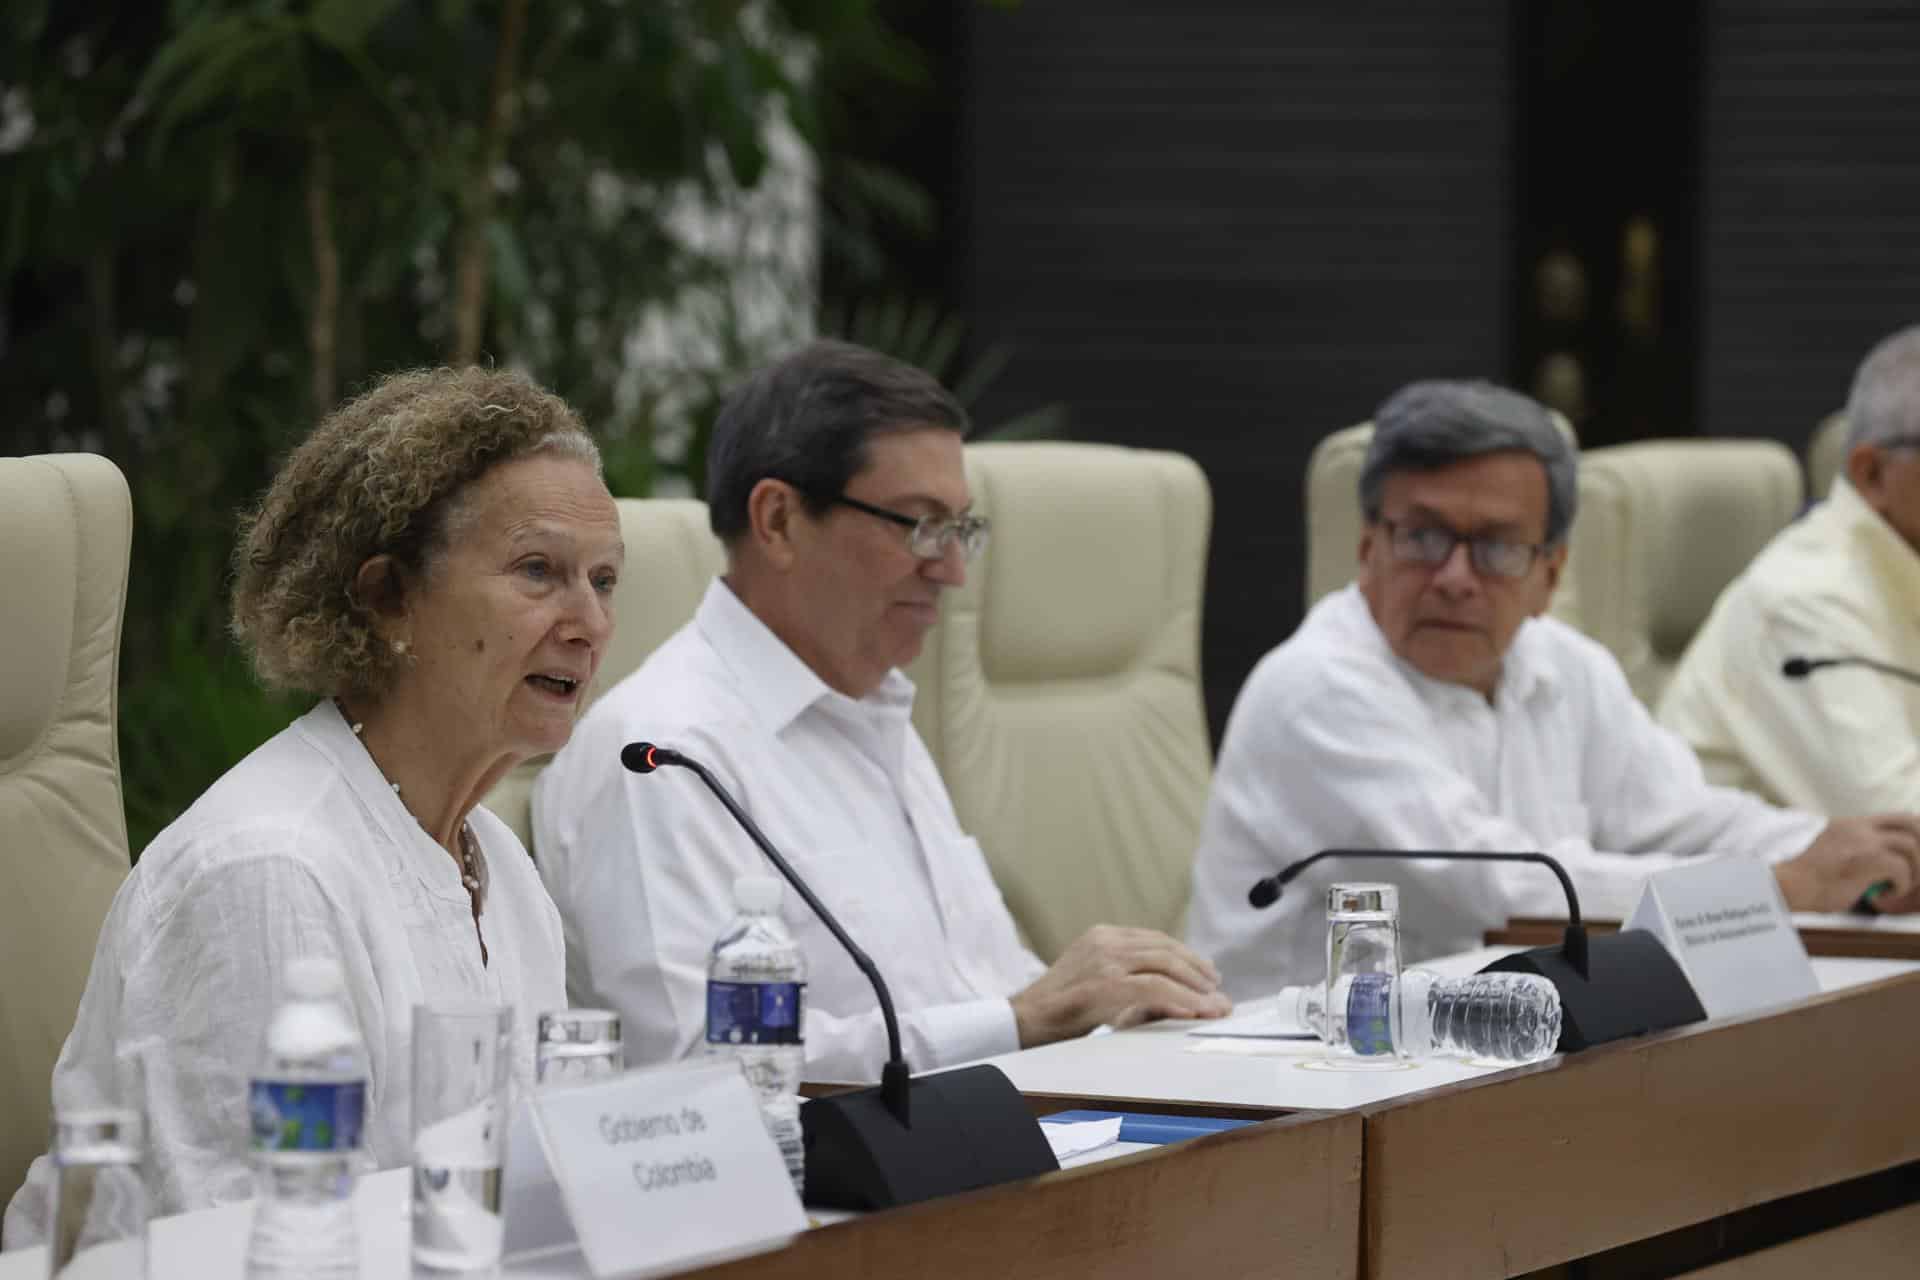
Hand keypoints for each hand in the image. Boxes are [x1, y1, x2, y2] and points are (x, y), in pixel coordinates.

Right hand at [1009, 924, 1231, 1047]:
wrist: (1023, 1021)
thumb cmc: (1059, 1010)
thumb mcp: (1099, 987)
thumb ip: (1133, 986)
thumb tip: (1178, 1000)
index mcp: (1103, 936)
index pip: (1156, 940)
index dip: (1187, 957)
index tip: (1206, 974)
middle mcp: (1106, 941)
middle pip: (1165, 949)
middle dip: (1198, 970)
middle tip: (1218, 990)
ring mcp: (1105, 960)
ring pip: (1165, 966)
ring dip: (1196, 986)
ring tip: (1214, 1003)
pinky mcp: (1105, 984)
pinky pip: (1154, 988)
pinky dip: (1181, 999)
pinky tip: (1195, 1010)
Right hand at [1775, 815, 1919, 912]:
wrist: (1785, 884)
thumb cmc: (1804, 878)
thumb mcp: (1831, 854)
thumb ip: (1856, 853)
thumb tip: (1878, 873)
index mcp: (1850, 825)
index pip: (1898, 819)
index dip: (1917, 834)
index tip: (1917, 855)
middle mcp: (1858, 829)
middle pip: (1912, 824)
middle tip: (1915, 871)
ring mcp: (1863, 842)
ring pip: (1911, 847)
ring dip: (1914, 872)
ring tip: (1899, 887)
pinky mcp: (1867, 860)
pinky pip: (1902, 870)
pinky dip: (1901, 886)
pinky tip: (1884, 895)